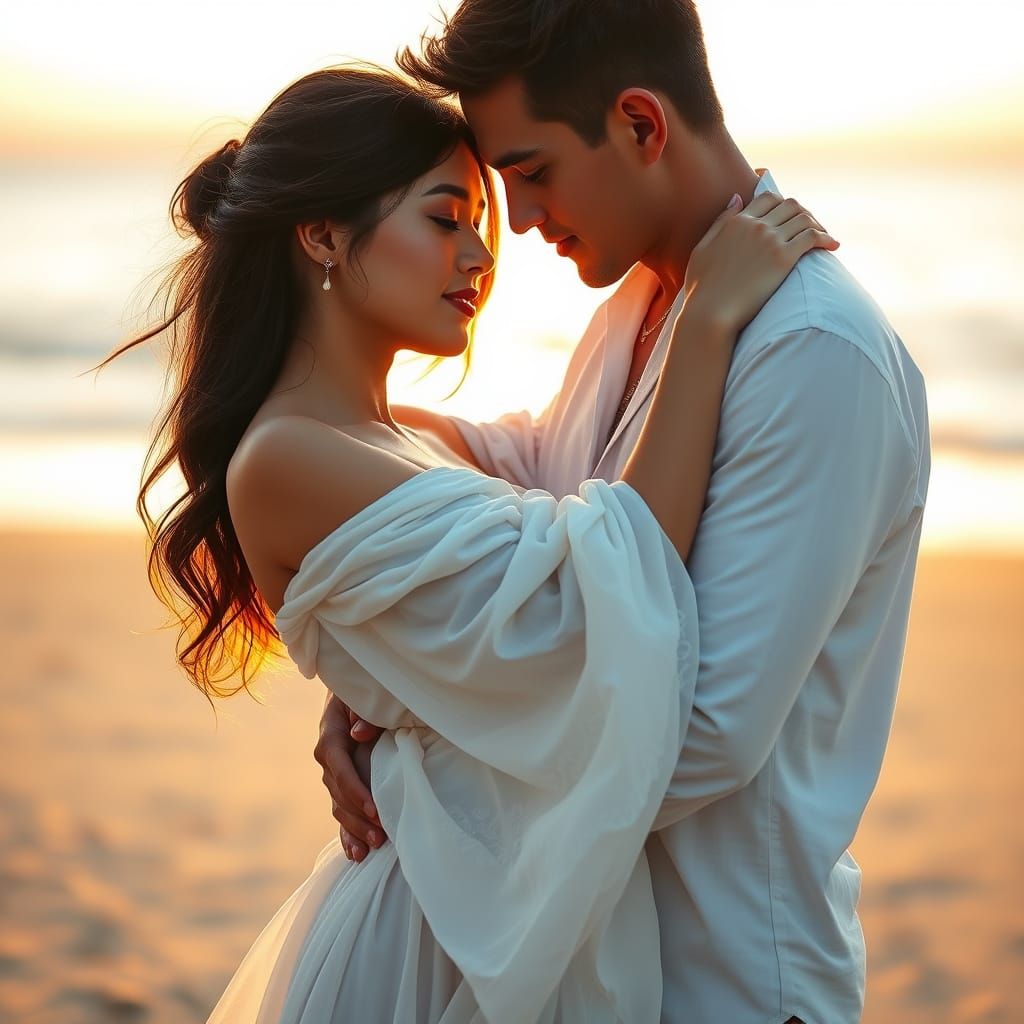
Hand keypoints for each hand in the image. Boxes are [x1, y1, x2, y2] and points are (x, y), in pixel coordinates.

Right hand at [314, 693, 387, 860]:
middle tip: (381, 837)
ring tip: (371, 850)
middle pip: (338, 793)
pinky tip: (356, 854)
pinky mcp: (341, 782)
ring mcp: (332, 772)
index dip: (355, 790)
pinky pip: (341, 810)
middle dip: (357, 818)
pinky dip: (347, 833)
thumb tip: (358, 734)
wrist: (353, 693)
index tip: (374, 809)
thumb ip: (363, 712)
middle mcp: (327, 757)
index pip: (339, 767)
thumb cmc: (364, 691)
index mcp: (330, 735)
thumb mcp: (362, 696)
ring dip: (353, 830)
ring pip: (338, 806)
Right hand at [681, 191, 838, 334]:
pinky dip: (826, 238)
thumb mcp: (703, 248)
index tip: (791, 214)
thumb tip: (738, 197)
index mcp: (736, 221)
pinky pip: (812, 238)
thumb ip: (721, 221)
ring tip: (823, 237)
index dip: (783, 203)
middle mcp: (755, 225)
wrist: (710, 311)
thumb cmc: (702, 287)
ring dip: (817, 224)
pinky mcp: (783, 259)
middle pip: (790, 205)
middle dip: (803, 213)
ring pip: (804, 218)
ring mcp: (770, 240)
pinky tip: (833, 245)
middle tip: (811, 226)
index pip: (768, 198)